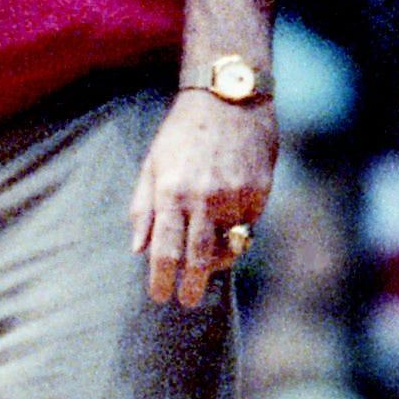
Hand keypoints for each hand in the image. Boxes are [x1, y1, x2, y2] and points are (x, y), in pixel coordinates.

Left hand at [129, 91, 277, 307]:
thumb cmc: (184, 133)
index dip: (162, 279)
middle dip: (192, 285)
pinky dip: (237, 234)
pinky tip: (228, 228)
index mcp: (172, 192)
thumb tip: (138, 248)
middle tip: (187, 300)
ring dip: (217, 262)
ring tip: (208, 266)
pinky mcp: (260, 192)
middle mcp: (205, 198)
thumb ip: (143, 207)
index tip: (160, 296)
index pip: (166, 250)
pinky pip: (248, 227)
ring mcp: (236, 196)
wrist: (230, 98)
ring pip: (229, 246)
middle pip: (199, 258)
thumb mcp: (153, 163)